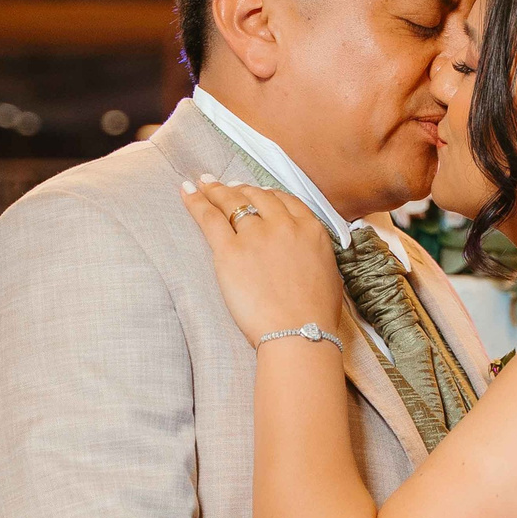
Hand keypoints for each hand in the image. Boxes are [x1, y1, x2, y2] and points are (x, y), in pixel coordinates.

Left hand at [181, 178, 346, 348]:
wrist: (299, 333)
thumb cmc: (315, 314)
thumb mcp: (330, 274)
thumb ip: (314, 253)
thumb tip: (305, 252)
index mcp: (310, 229)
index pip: (284, 200)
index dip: (266, 194)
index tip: (255, 192)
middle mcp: (283, 225)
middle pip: (256, 196)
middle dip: (239, 188)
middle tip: (225, 186)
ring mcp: (255, 235)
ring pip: (231, 202)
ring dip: (215, 191)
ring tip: (203, 184)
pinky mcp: (230, 251)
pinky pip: (210, 218)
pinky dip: (196, 202)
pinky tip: (187, 191)